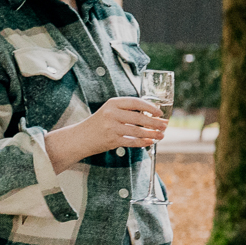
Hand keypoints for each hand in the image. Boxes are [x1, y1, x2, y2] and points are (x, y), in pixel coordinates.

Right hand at [48, 96, 165, 168]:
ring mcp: (111, 128)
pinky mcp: (112, 140)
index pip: (135, 102)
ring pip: (138, 131)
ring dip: (152, 133)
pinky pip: (132, 141)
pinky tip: (151, 142)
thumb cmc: (99, 123)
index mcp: (112, 103)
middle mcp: (111, 114)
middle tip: (165, 125)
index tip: (160, 112)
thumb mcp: (110, 111)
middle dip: (155, 122)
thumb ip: (126, 110)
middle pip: (139, 117)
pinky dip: (143, 142)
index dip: (150, 107)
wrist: (80, 137)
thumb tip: (151, 113)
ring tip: (162, 135)